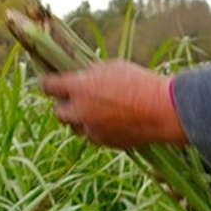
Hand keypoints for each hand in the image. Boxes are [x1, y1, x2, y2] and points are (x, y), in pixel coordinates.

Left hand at [38, 60, 188, 147]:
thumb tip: (81, 76)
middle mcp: (80, 111)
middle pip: (58, 112)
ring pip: (76, 128)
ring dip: (80, 119)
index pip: (48, 86)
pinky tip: (111, 121)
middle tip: (74, 99)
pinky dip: (97, 129)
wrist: (163, 111)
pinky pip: (93, 137)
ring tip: (96, 111)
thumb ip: (90, 73)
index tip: (49, 82)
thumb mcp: (112, 67)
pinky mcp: (105, 143)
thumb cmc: (140, 83)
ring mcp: (92, 130)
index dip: (47, 83)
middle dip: (64, 105)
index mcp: (79, 87)